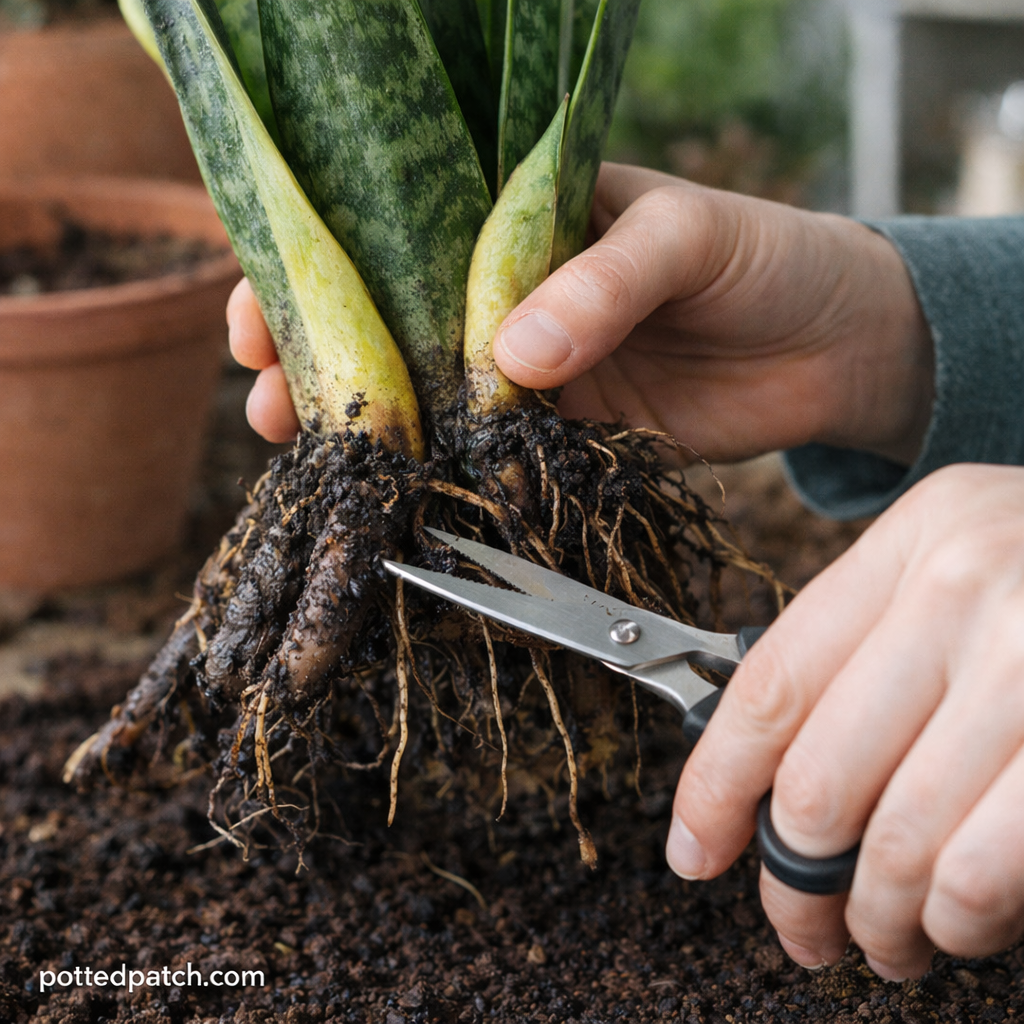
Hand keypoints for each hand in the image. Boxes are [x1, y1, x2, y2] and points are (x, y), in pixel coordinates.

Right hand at [229, 163, 933, 459]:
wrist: (835, 343)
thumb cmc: (766, 255)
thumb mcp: (687, 237)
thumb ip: (603, 285)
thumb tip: (512, 359)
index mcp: (520, 221)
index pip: (397, 235)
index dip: (325, 268)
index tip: (268, 309)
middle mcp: (510, 296)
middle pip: (393, 324)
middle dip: (325, 358)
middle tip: (266, 396)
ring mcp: (533, 371)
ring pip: (430, 396)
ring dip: (371, 425)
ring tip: (305, 449)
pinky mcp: (564, 434)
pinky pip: (492, 454)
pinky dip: (447, 473)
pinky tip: (401, 491)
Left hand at [668, 463, 1023, 978]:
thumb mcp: (961, 568)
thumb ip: (869, 654)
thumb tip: (761, 787)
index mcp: (917, 542)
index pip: (773, 684)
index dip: (715, 784)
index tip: (694, 848)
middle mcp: (972, 590)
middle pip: (822, 781)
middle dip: (795, 884)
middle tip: (800, 925)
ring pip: (904, 847)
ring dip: (881, 921)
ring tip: (886, 936)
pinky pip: (985, 874)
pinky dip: (963, 922)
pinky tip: (964, 918)